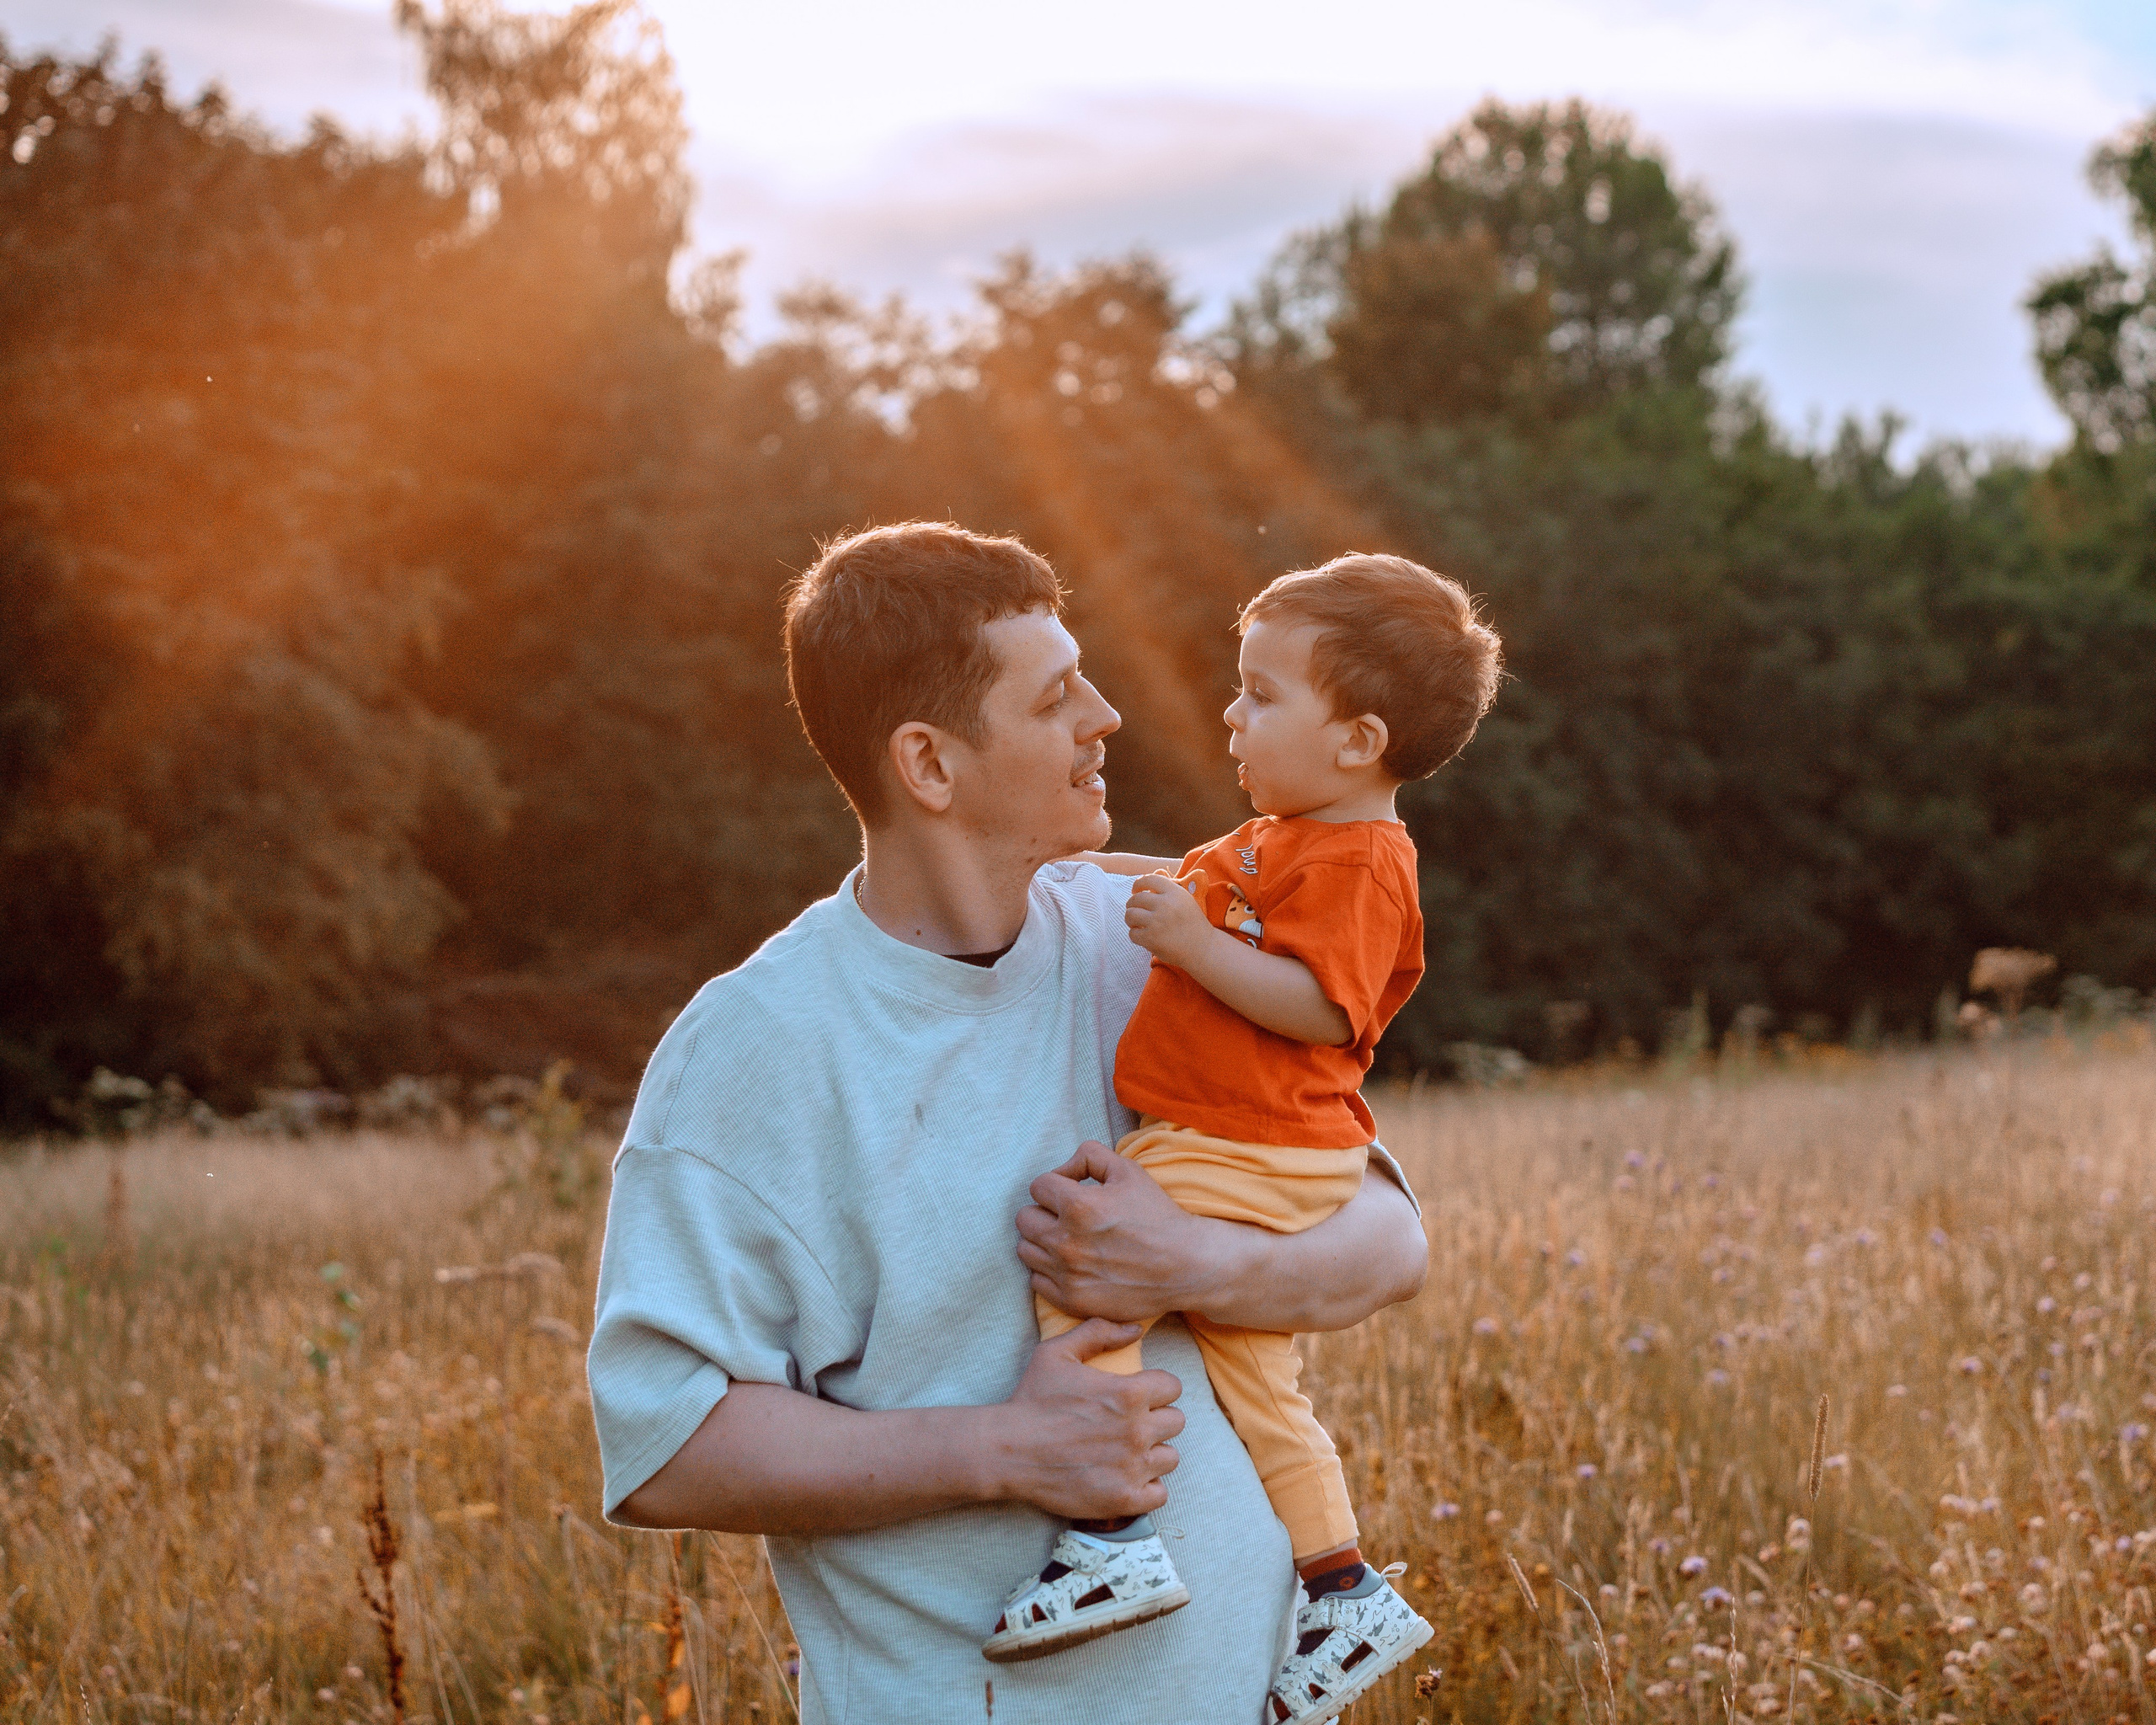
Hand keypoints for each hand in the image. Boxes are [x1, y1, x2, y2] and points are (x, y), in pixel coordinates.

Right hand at [993, 1319, 1184, 1518]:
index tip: (1137, 1396)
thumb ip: (1098, 1333)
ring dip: (1152, 1454)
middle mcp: (1138, 1430)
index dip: (1156, 1389)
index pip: (1173, 1387)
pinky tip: (1124, 1478)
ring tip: (1125, 1452)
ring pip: (1169, 1458)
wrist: (1008, 1451)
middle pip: (1176, 1422)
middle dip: (1156, 1420)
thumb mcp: (1057, 1352)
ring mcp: (1133, 1468)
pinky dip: (1146, 1488)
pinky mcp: (1124, 1499)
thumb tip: (1135, 1329)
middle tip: (1129, 1424)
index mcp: (1130, 1392)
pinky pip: (1159, 1494)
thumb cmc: (1032, 1400)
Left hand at [1017, 1140, 1212, 1323]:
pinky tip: (1074, 1265)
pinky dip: (1049, 1272)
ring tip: (1069, 1240)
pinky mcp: (1071, 1300)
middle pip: (1024, 1219)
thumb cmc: (1157, 1216)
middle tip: (1068, 1217)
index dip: (1056, 1186)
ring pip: (1026, 1250)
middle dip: (1044, 1212)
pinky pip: (1036, 1281)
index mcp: (1078, 1206)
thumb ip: (1088, 1156)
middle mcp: (1066, 1242)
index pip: (1038, 1186)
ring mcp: (1067, 1275)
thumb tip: (1062, 1171)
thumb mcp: (1128, 1170)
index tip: (1072, 1193)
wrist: (1185, 1266)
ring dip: (1043, 1242)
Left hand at [1124, 871, 1211, 966]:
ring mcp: (1157, 922)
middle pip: (1136, 898)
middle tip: (1136, 911)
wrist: (1203, 947)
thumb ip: (1166, 891)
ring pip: (1130, 914)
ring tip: (1137, 923)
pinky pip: (1132, 933)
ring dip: (1130, 919)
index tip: (1135, 891)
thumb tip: (1140, 886)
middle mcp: (1165, 904)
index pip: (1149, 879)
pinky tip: (1144, 936)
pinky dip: (1135, 935)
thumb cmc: (1192, 923)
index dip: (1138, 884)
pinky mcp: (1151, 938)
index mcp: (1175, 892)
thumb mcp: (1184, 900)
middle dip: (1132, 904)